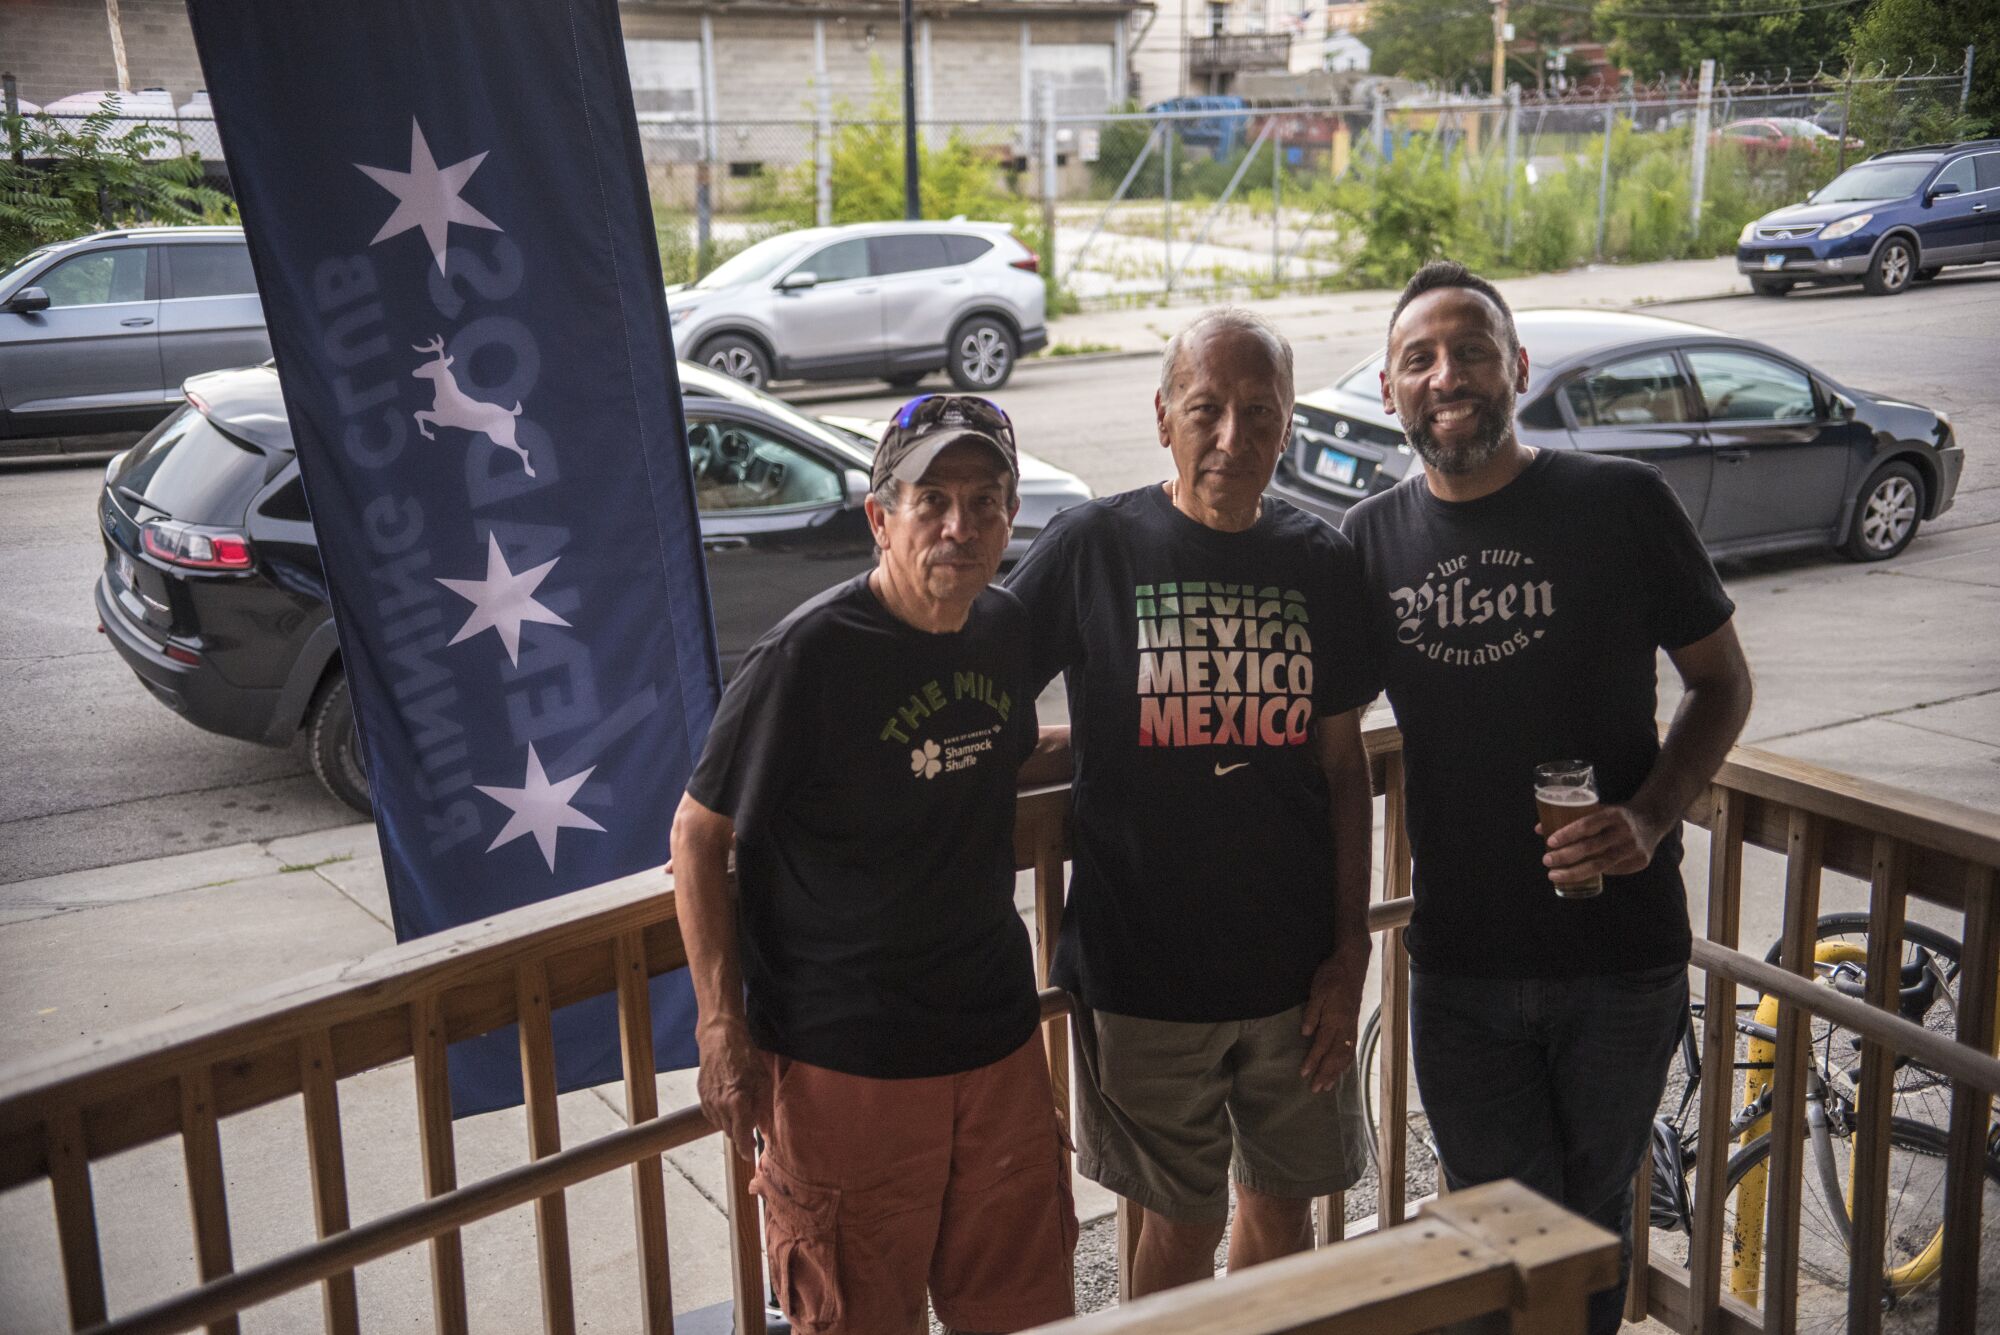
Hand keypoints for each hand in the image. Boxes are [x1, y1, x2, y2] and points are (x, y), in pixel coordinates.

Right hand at [696, 1019, 769, 1161]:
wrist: (719, 1038)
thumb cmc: (745, 1056)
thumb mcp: (763, 1081)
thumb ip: (764, 1108)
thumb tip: (768, 1130)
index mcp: (736, 1103)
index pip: (741, 1137)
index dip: (747, 1150)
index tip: (751, 1156)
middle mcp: (719, 1106)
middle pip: (731, 1133)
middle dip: (742, 1135)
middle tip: (753, 1127)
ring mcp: (707, 1102)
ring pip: (721, 1125)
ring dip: (732, 1124)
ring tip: (742, 1110)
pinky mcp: (701, 1097)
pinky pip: (712, 1116)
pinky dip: (722, 1116)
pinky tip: (730, 1104)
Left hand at [1299, 951, 1365, 1092]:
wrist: (1351, 964)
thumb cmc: (1331, 976)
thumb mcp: (1317, 990)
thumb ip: (1312, 1013)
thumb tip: (1305, 1033)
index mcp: (1334, 1019)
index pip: (1322, 1045)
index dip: (1313, 1061)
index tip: (1305, 1074)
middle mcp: (1345, 1026)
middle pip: (1335, 1055)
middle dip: (1326, 1073)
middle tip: (1316, 1089)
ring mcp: (1352, 1025)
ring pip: (1345, 1054)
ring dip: (1337, 1071)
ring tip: (1329, 1085)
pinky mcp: (1354, 1023)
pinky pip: (1352, 1047)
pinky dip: (1347, 1061)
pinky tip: (1343, 1068)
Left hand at [1538, 804, 1664, 887]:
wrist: (1653, 819)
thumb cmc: (1616, 815)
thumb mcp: (1598, 809)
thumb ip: (1571, 817)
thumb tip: (1539, 829)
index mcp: (1614, 814)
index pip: (1588, 823)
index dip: (1568, 833)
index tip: (1550, 842)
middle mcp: (1625, 831)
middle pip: (1592, 847)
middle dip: (1566, 856)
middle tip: (1546, 861)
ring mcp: (1634, 848)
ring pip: (1600, 865)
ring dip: (1574, 872)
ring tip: (1554, 875)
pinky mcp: (1640, 861)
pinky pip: (1612, 871)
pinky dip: (1593, 873)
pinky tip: (1577, 875)